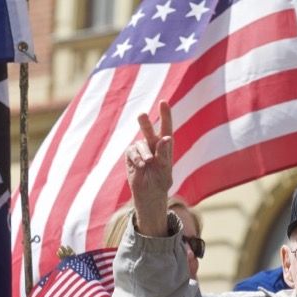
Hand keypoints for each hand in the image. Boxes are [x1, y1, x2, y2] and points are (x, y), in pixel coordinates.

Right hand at [125, 101, 173, 235]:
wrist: (149, 194)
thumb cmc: (161, 182)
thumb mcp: (165, 169)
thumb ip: (165, 154)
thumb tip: (165, 138)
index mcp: (165, 146)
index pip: (166, 127)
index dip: (165, 115)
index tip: (163, 102)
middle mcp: (152, 144)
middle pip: (149, 131)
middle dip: (145, 123)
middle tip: (141, 115)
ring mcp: (141, 149)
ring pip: (140, 144)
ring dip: (144, 154)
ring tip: (148, 163)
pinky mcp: (131, 155)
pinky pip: (131, 152)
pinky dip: (136, 159)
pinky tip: (141, 166)